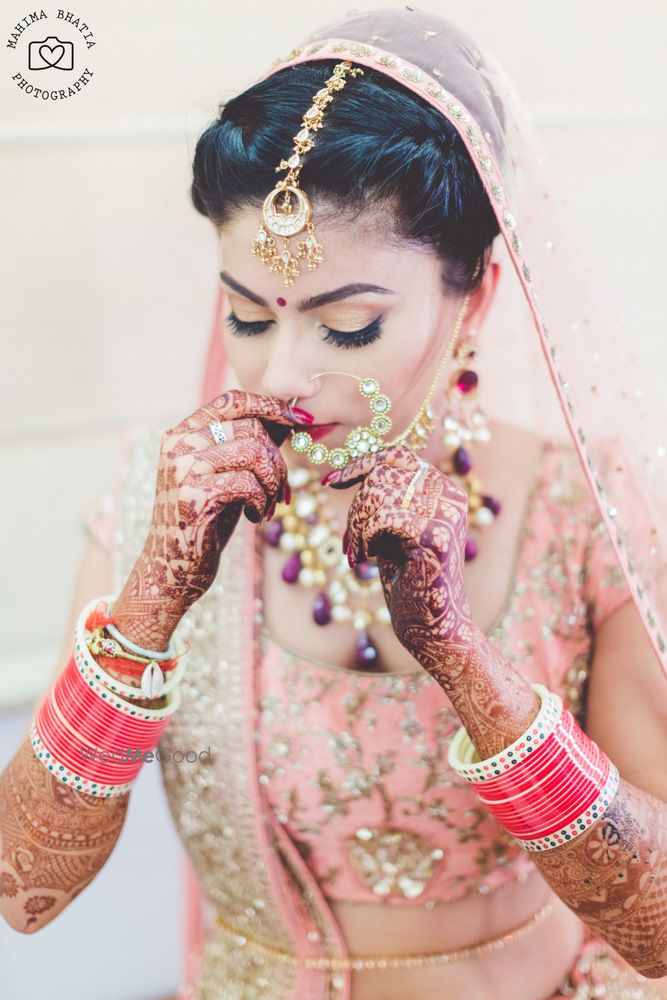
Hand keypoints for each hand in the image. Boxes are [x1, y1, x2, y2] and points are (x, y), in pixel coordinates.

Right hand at [113, 390, 309, 647]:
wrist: (172, 569)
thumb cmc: (206, 521)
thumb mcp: (228, 474)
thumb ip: (250, 444)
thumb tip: (290, 414)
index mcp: (183, 433)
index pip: (233, 399)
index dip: (270, 405)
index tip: (299, 419)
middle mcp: (178, 444)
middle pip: (252, 428)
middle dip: (278, 461)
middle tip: (279, 490)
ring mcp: (183, 469)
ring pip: (255, 453)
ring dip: (274, 482)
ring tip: (267, 504)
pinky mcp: (195, 497)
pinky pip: (250, 483)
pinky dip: (263, 501)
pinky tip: (256, 517)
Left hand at [322, 443, 476, 683]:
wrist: (430, 625)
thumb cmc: (407, 579)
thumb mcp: (391, 529)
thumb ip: (384, 499)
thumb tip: (353, 470)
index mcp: (444, 489)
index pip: (398, 457)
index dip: (361, 465)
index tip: (332, 482)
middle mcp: (451, 496)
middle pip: (384, 473)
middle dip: (356, 505)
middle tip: (350, 540)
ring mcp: (446, 515)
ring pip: (379, 493)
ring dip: (356, 525)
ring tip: (357, 552)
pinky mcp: (434, 537)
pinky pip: (382, 518)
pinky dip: (363, 538)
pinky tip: (364, 560)